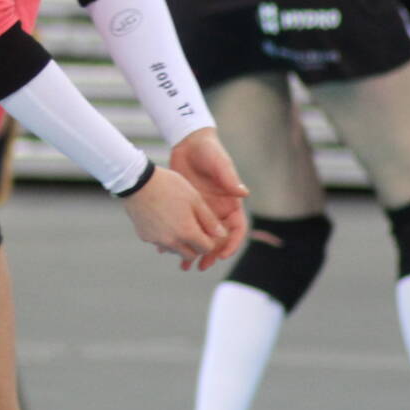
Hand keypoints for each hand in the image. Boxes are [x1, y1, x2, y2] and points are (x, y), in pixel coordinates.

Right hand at [120, 166, 226, 270]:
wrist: (137, 181)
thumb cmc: (169, 186)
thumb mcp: (194, 198)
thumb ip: (209, 219)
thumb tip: (221, 234)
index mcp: (187, 232)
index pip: (206, 249)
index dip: (211, 241)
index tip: (209, 231)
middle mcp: (172, 242)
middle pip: (190, 254)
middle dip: (196, 246)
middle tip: (196, 229)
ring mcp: (156, 240)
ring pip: (174, 250)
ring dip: (180, 243)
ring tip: (179, 223)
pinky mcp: (144, 236)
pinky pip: (160, 242)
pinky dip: (165, 237)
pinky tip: (164, 220)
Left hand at [169, 128, 250, 269]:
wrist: (188, 143)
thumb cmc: (209, 151)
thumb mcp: (220, 164)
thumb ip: (229, 178)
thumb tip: (243, 193)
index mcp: (231, 204)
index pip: (236, 230)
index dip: (232, 244)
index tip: (222, 255)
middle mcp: (217, 211)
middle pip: (217, 240)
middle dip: (210, 254)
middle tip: (201, 266)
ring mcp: (200, 211)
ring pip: (199, 237)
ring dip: (192, 252)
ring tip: (184, 266)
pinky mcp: (185, 208)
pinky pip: (183, 228)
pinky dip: (176, 239)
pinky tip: (165, 250)